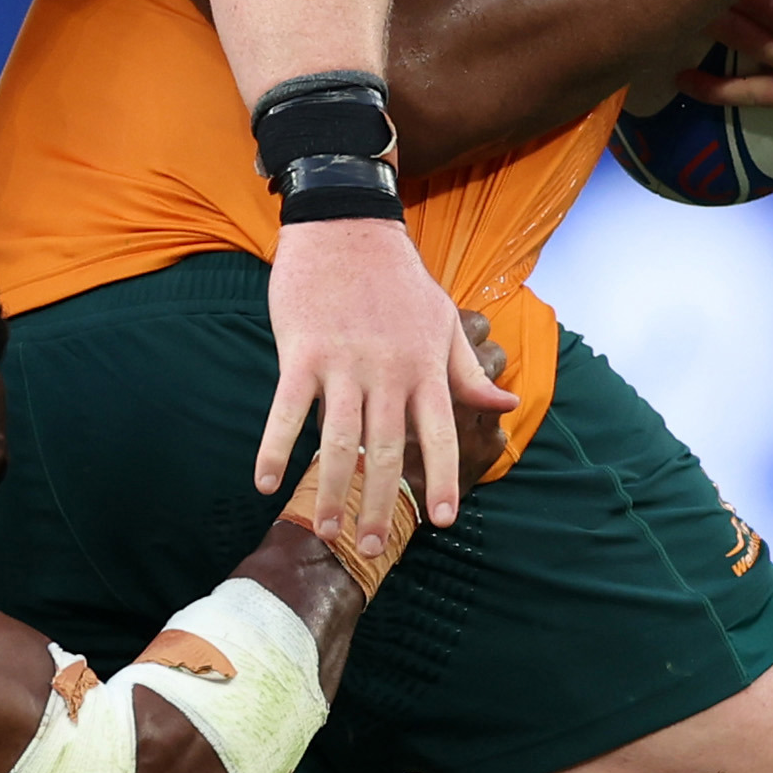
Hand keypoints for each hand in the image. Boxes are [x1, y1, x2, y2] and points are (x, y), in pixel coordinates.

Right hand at [257, 217, 518, 536]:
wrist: (346, 224)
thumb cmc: (396, 277)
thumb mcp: (443, 320)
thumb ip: (469, 371)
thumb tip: (506, 406)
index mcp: (424, 367)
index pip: (438, 435)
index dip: (439, 479)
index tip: (438, 521)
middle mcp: (388, 371)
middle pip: (384, 451)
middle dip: (378, 503)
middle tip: (367, 547)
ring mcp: (343, 363)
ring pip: (338, 440)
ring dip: (331, 490)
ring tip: (325, 529)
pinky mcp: (301, 352)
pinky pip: (286, 410)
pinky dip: (275, 447)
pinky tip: (266, 482)